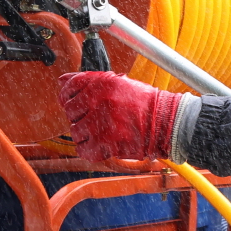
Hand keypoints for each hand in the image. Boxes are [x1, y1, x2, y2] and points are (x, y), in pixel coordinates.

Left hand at [57, 72, 183, 161]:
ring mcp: (102, 123)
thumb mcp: (119, 83)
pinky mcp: (107, 143)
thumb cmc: (146, 103)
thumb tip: (62, 80)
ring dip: (85, 134)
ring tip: (101, 132)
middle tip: (95, 118)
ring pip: (75, 131)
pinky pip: (84, 150)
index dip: (68, 96)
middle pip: (70, 111)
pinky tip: (102, 144)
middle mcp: (99, 102)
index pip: (70, 87)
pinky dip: (90, 150)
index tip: (73, 102)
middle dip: (80, 116)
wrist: (167, 122)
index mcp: (103, 84)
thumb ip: (89, 80)